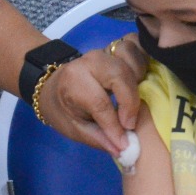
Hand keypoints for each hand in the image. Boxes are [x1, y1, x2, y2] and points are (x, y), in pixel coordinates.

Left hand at [38, 35, 148, 154]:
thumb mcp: (74, 129)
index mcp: (74, 82)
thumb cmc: (64, 110)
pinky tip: (141, 78)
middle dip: (130, 101)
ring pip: (130, 56)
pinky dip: (142, 59)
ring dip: (138, 76)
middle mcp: (90, 62)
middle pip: (120, 75)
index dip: (114, 124)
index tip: (123, 142)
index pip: (99, 102)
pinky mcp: (115, 48)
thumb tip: (124, 149)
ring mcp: (104, 51)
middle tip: (129, 123)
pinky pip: (134, 45)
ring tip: (135, 97)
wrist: (53, 86)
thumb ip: (99, 138)